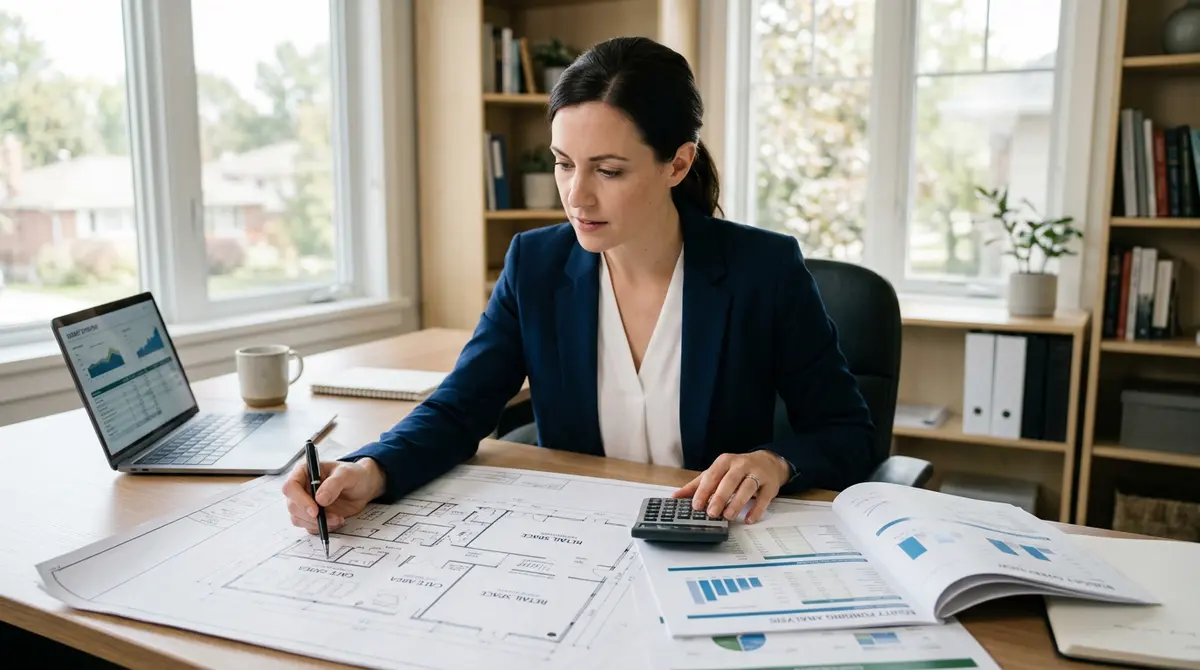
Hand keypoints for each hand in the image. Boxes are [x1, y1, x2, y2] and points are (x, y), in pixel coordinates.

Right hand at [281, 457, 385, 533]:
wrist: (363, 487)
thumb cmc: (354, 475)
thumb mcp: (347, 474)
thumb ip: (334, 484)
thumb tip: (319, 499)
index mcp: (305, 472)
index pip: (291, 487)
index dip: (299, 500)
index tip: (315, 510)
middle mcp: (301, 488)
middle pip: (293, 506)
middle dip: (311, 516)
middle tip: (332, 517)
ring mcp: (306, 503)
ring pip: (299, 519)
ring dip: (317, 523)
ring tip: (338, 518)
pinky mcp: (312, 516)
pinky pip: (309, 526)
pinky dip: (322, 527)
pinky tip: (337, 521)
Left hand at [672, 451, 789, 523]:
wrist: (768, 462)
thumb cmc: (738, 469)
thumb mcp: (718, 472)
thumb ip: (698, 484)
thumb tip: (676, 496)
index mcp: (725, 461)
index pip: (712, 475)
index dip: (704, 491)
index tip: (696, 505)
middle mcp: (741, 465)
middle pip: (730, 480)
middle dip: (720, 497)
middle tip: (711, 513)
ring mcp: (758, 474)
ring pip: (747, 487)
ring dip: (737, 502)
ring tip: (728, 516)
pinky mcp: (770, 485)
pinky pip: (764, 498)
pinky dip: (756, 509)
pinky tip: (748, 519)